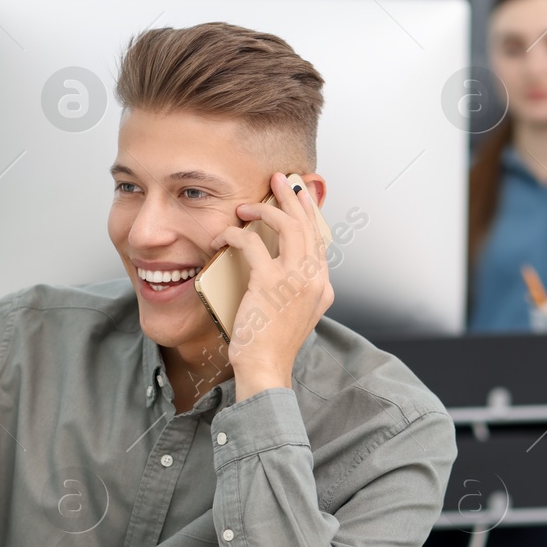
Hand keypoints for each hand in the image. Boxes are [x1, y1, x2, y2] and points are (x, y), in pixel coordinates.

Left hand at [212, 171, 332, 400]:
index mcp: (323, 287)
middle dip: (292, 197)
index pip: (318, 240)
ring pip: (288, 226)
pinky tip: (223, 237)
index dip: (308, 213)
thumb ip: (293, 288)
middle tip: (279, 178)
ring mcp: (296, 280)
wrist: (266, 369)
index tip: (298, 195)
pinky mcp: (270, 283)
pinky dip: (235, 235)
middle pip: (307, 225)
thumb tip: (276, 265)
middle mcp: (315, 279)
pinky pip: (252, 243)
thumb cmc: (271, 345)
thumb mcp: (292, 314)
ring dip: (266, 209)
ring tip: (247, 205)